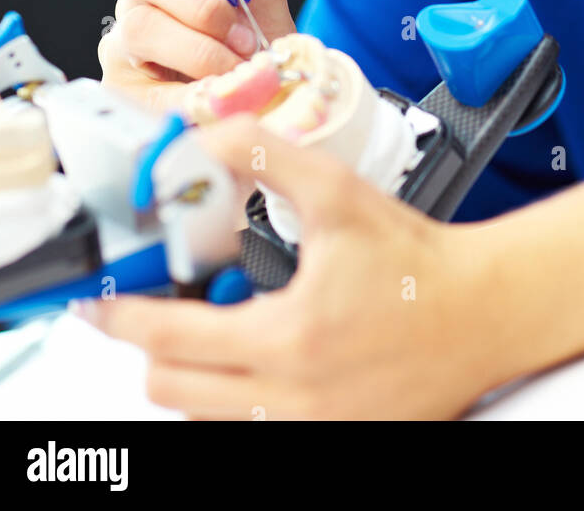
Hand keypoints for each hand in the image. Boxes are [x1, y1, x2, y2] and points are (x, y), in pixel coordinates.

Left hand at [72, 115, 504, 419]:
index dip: (120, 318)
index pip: (167, 340)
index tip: (99, 305)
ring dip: (197, 372)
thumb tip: (203, 141)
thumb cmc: (419, 259)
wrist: (484, 311)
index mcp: (289, 338)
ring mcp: (311, 430)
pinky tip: (264, 351)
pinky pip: (251, 428)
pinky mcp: (331, 441)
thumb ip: (264, 156)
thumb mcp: (337, 193)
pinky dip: (238, 394)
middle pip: (172, 391)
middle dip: (155, 346)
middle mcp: (293, 400)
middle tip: (169, 305)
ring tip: (223, 324)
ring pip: (206, 415)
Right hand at [99, 0, 295, 113]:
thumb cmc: (258, 43)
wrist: (265, 100)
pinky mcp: (121, 86)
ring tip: (237, 66)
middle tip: (244, 34)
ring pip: (140, 26)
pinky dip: (190, 90)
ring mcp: (123, 38)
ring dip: (199, 49)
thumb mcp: (267, 2)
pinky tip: (218, 93)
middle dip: (201, 4)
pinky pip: (144, 84)